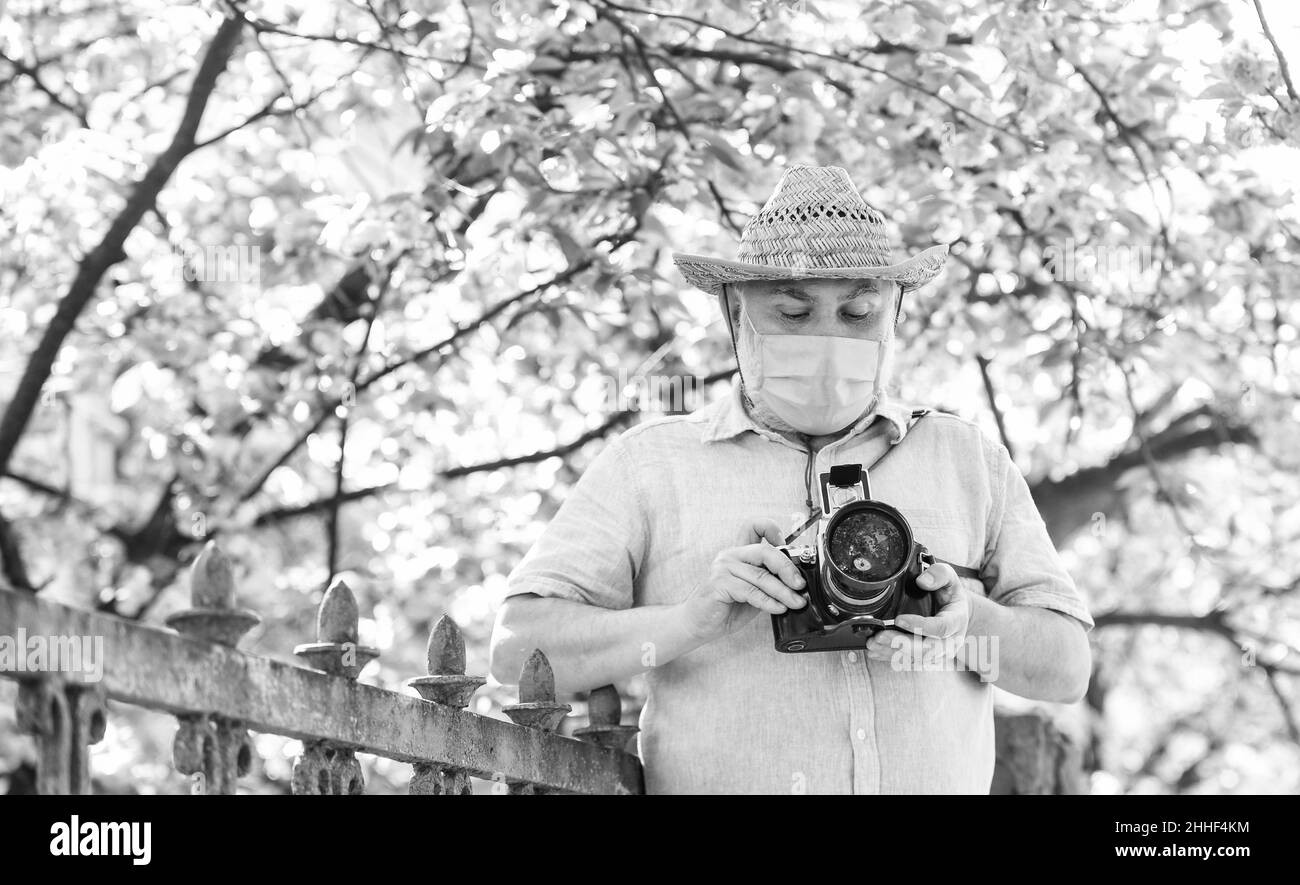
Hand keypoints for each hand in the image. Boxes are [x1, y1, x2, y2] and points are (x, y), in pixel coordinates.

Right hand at [677, 518, 807, 643]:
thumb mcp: (753, 591)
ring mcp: (723, 568)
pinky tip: (778, 608)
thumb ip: (768, 582)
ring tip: (795, 603)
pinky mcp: (719, 583)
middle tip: (800, 584)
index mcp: (739, 553)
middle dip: (787, 568)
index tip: (787, 546)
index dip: (772, 530)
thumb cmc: (726, 608)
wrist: (700, 624)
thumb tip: (797, 583)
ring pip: (762, 576)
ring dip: (783, 592)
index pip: (753, 526)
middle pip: (765, 551)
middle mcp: (730, 555)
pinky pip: (751, 591)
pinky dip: (769, 602)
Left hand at [864, 562, 970, 669]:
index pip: (941, 628)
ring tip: (872, 643)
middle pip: (926, 650)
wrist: (954, 612)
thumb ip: (939, 574)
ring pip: (915, 659)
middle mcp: (950, 641)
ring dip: (892, 653)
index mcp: (957, 620)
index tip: (898, 619)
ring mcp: (939, 653)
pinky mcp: (928, 659)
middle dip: (900, 644)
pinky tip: (875, 651)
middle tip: (878, 636)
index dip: (920, 626)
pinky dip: (891, 658)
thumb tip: (922, 581)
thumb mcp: (949, 577)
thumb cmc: (949, 593)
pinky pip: (909, 663)